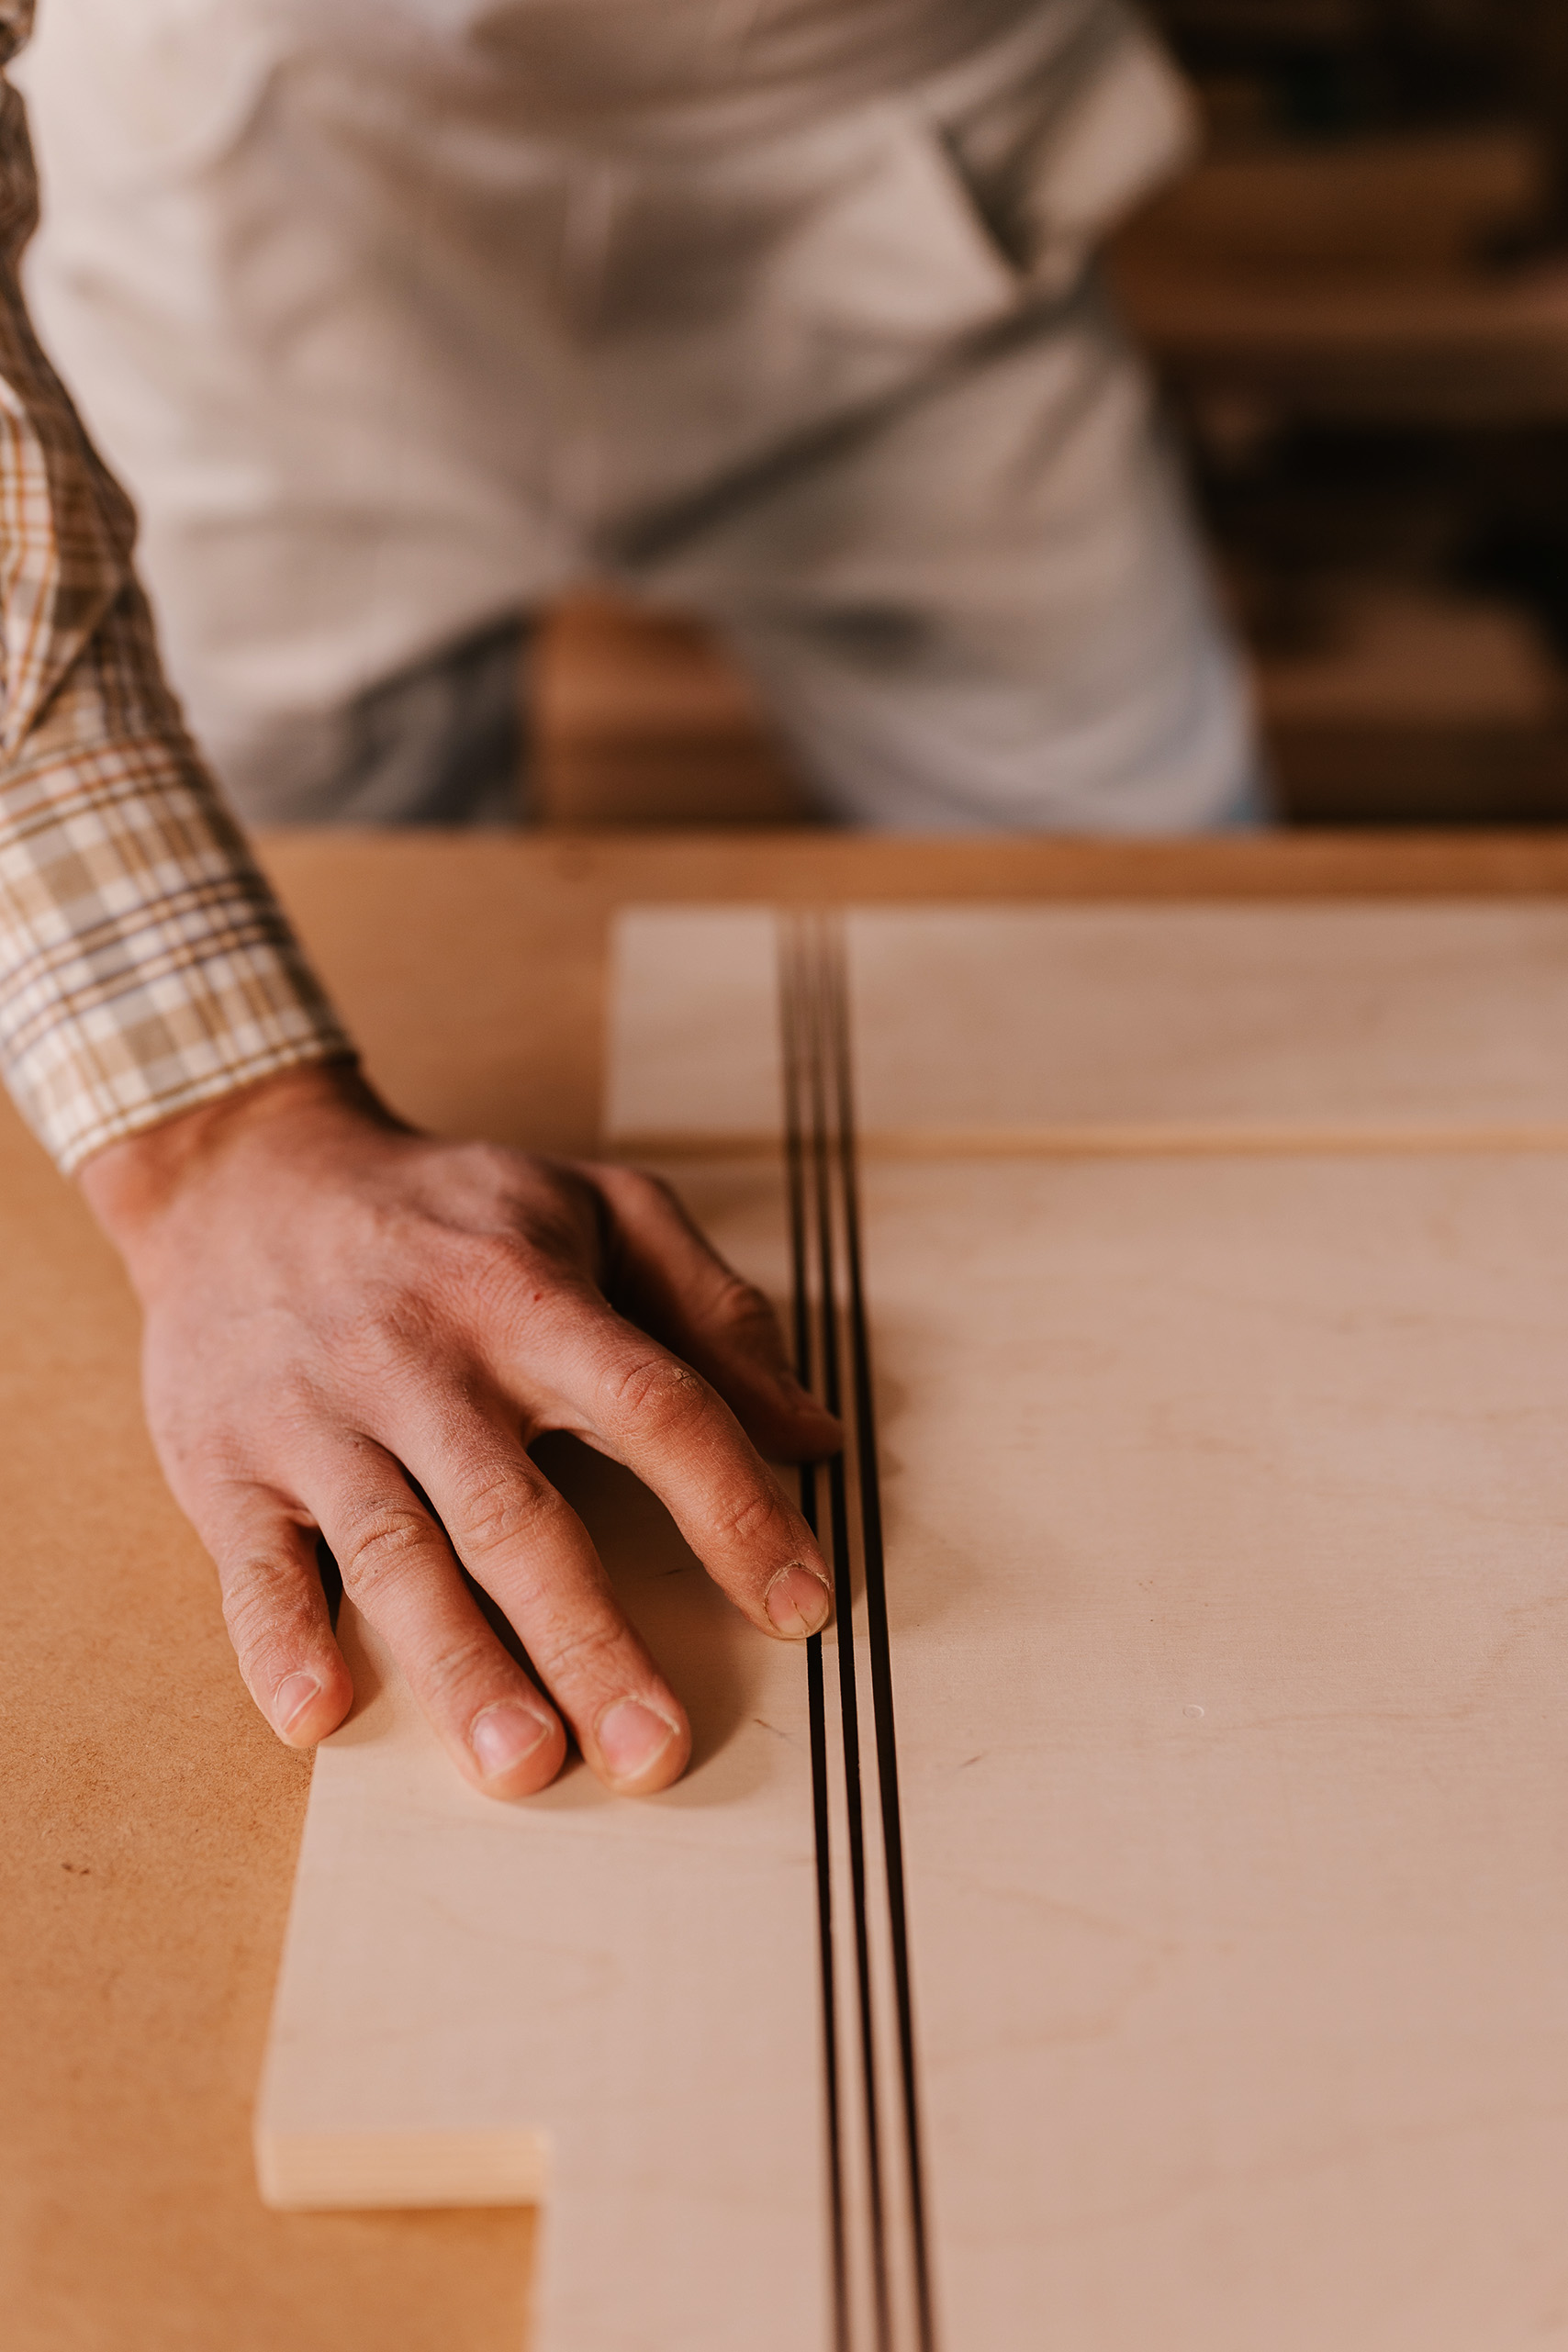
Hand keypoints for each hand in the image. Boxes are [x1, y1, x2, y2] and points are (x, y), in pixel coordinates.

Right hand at [80, 1064, 839, 1798]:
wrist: (244, 1172)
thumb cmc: (451, 1211)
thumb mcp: (597, 1209)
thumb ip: (714, 1313)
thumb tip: (818, 1433)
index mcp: (528, 1295)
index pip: (651, 1407)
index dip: (733, 1507)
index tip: (802, 1607)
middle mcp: (424, 1359)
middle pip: (518, 1514)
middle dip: (590, 1639)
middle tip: (655, 1751)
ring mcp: (318, 1415)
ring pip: (394, 1552)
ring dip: (458, 1665)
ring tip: (523, 1765)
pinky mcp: (226, 1463)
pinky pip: (253, 1562)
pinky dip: (279, 1639)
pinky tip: (320, 1714)